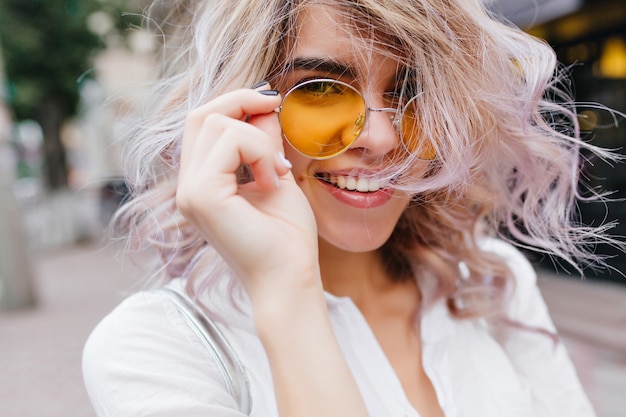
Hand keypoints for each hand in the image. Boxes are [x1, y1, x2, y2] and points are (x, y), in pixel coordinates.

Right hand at [176, 86, 319, 301]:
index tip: (271, 101)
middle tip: (276, 107)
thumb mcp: (276, 174)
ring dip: (259, 139)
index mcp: (202, 181)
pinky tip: (273, 182)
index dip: (234, 101)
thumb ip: (263, 140)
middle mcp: (188, 185)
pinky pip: (230, 143)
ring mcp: (190, 191)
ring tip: (278, 173)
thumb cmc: (286, 235)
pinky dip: (260, 152)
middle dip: (242, 101)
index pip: (202, 123)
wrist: (290, 276)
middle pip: (200, 115)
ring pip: (216, 124)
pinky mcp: (201, 196)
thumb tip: (262, 104)